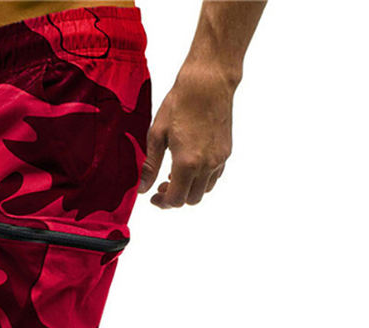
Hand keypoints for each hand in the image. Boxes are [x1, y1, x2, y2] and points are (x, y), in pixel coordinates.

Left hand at [139, 62, 235, 208]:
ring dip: (189, 190)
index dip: (163, 203)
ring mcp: (219, 159)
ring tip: (176, 176)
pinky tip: (191, 166)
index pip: (176, 199)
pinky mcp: (226, 152)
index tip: (153, 197)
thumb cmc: (180, 104)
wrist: (208, 82)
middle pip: (191, 200)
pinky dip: (202, 179)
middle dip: (175, 198)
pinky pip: (214, 177)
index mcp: (187, 163)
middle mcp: (206, 165)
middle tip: (162, 187)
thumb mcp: (157, 135)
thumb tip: (142, 189)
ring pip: (204, 191)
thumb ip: (150, 166)